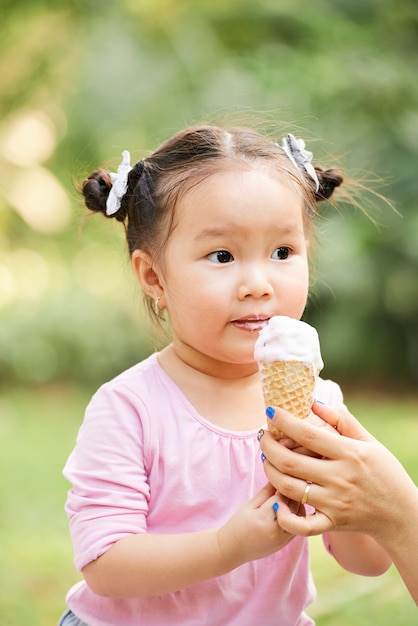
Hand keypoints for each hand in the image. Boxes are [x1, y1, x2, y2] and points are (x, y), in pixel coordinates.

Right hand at [216, 483, 294, 567]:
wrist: (233, 549)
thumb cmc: (238, 525)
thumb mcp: (249, 505)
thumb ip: (265, 492)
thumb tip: (277, 478)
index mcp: (263, 519)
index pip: (281, 497)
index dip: (284, 486)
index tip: (284, 477)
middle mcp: (275, 531)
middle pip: (293, 507)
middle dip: (292, 494)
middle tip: (291, 483)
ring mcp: (282, 540)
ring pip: (299, 517)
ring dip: (297, 504)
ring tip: (291, 495)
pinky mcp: (285, 544)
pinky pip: (297, 526)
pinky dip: (297, 516)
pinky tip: (291, 508)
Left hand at [259, 402, 415, 542]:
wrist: (401, 514)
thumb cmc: (385, 473)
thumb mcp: (369, 442)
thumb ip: (342, 421)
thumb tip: (314, 403)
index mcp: (349, 454)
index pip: (308, 434)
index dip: (284, 421)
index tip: (271, 411)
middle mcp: (339, 478)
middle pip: (290, 462)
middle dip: (268, 446)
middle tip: (262, 436)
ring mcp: (334, 503)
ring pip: (289, 488)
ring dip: (269, 472)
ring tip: (265, 459)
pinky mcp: (331, 523)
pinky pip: (301, 525)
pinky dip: (284, 516)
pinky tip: (276, 501)